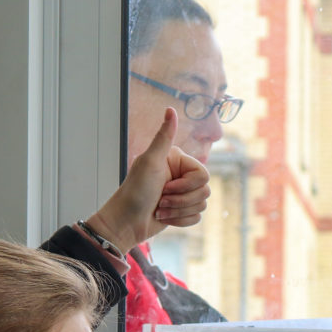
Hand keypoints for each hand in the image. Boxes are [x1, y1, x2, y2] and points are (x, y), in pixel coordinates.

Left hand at [86, 108, 209, 253]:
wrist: (126, 222)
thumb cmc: (135, 192)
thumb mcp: (150, 162)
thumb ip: (163, 136)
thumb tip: (170, 109)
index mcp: (177, 160)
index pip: (203, 175)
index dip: (186, 185)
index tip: (166, 186)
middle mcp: (181, 174)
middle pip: (205, 191)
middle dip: (181, 201)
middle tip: (160, 200)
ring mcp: (182, 193)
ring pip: (201, 205)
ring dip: (178, 211)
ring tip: (160, 209)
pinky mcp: (182, 210)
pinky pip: (196, 217)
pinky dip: (179, 221)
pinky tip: (163, 218)